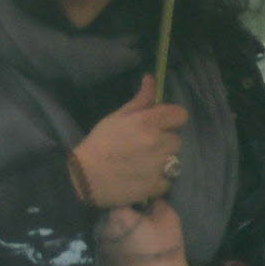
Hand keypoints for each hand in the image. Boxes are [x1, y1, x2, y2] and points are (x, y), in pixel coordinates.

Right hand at [69, 73, 189, 210]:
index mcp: (148, 123)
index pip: (181, 115)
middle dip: (164, 141)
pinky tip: (142, 178)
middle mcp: (157, 143)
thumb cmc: (99, 143)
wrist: (83, 177)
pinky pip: (167, 181)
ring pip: (173, 161)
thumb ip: (140, 100)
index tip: (161, 124)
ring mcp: (157, 167)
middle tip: (146, 146)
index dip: (171, 119)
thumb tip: (151, 78)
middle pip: (177, 140)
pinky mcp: (155, 186)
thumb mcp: (117, 117)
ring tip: (143, 163)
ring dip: (162, 161)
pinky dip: (157, 180)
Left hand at [100, 200, 195, 265]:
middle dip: (121, 214)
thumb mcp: (168, 216)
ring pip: (108, 232)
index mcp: (115, 214)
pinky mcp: (102, 264)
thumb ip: (154, 200)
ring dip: (118, 231)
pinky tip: (132, 253)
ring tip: (135, 237)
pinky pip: (109, 248)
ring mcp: (99, 248)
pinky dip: (117, 248)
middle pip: (110, 214)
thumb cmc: (164, 248)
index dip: (130, 197)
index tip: (140, 200)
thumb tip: (147, 196)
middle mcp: (101, 229)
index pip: (118, 196)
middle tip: (139, 218)